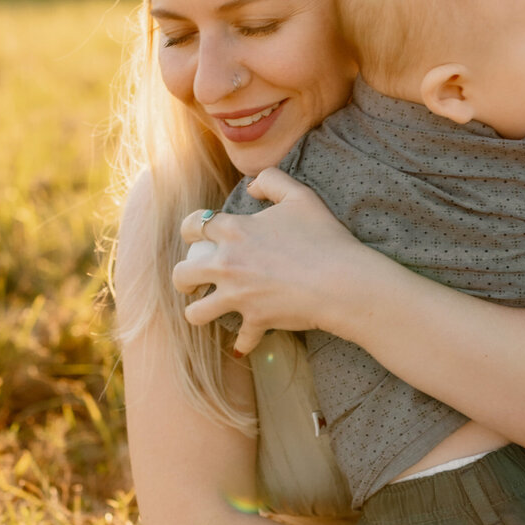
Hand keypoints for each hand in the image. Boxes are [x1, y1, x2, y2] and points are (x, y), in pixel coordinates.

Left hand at [174, 169, 367, 354]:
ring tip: (207, 310)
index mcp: (234, 231)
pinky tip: (245, 343)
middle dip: (183, 277)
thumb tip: (251, 188)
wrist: (342, 281)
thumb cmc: (324, 237)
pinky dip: (244, 343)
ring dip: (198, 312)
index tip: (195, 237)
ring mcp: (238, 296)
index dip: (190, 230)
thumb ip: (272, 181)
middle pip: (182, 273)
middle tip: (194, 280)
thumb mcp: (300, 196)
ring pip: (195, 312)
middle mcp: (227, 264)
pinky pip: (241, 339)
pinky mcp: (255, 320)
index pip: (192, 226)